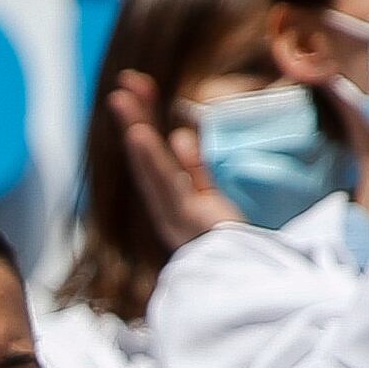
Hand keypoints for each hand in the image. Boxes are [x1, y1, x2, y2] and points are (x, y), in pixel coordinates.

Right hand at [106, 71, 237, 245]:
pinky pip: (167, 188)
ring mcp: (173, 215)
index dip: (144, 119)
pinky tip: (141, 136)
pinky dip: (154, 162)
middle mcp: (165, 207)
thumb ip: (193, 169)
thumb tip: (181, 137)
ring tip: (124, 102)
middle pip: (146, 156)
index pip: (153, 152)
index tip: (136, 88)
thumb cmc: (230, 245)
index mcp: (170, 199)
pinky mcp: (186, 222)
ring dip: (137, 132)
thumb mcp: (207, 197)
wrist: (246, 282)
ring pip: (151, 167)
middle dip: (135, 119)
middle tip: (122, 86)